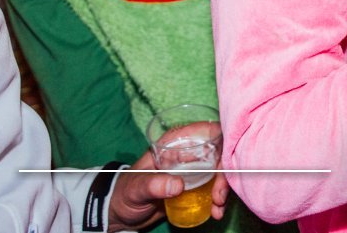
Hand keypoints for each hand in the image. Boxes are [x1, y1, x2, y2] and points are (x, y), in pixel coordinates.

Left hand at [107, 150, 228, 231]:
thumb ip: (154, 184)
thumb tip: (179, 185)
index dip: (223, 142)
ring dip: (224, 190)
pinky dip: (219, 201)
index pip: (207, 132)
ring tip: (218, 208)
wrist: (121, 214)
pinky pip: (214, 189)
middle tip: (218, 197)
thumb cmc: (125, 193)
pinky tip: (216, 212)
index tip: (226, 165)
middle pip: (219, 154)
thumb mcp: (136, 188)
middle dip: (224, 175)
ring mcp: (194, 171)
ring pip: (220, 173)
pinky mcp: (195, 188)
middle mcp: (188, 154)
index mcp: (175, 143)